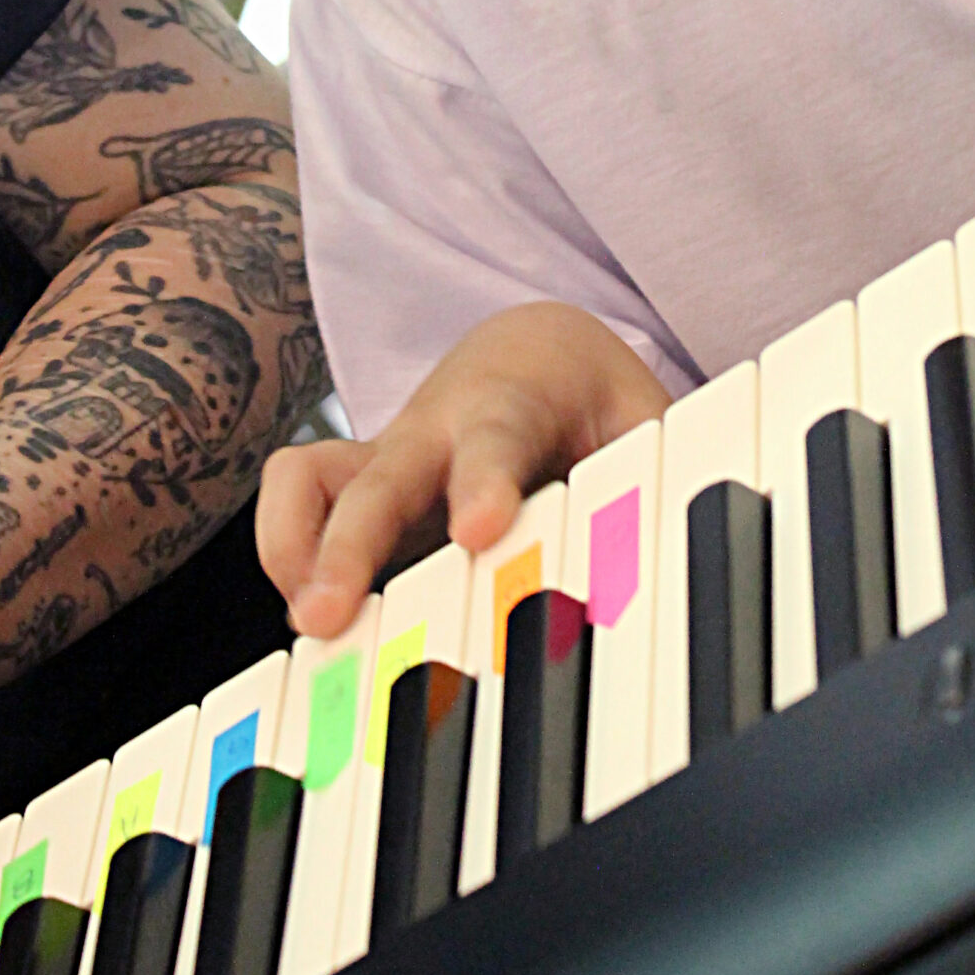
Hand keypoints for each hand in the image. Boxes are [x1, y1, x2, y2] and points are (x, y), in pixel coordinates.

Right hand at [257, 304, 670, 639]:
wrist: (531, 346)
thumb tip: (688, 542)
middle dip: (352, 544)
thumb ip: (658, 477)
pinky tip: (314, 612)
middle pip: (382, 477)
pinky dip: (286, 552)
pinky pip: (294, 499)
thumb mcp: (642, 420)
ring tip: (312, 627)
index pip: (497, 438)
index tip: (480, 530)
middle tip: (328, 617)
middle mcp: (434, 427)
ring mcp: (385, 456)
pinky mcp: (354, 486)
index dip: (483, 483)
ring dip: (296, 549)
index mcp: (515, 403)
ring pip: (309, 479)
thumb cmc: (590, 394)